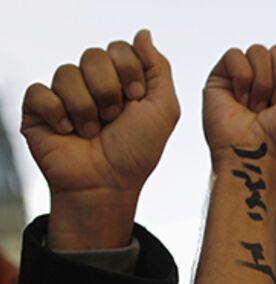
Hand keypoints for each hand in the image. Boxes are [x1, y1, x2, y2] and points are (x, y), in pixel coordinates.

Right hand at [21, 30, 178, 249]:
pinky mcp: (38, 109)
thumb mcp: (163, 109)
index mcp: (120, 80)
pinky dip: (58, 114)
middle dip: (109, 90)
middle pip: (93, 55)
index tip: (136, 100)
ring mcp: (63, 95)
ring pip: (66, 73)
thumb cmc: (136, 152)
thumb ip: (158, 68)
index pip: (119, 48)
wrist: (107, 185)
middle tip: (113, 118)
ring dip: (86, 108)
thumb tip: (142, 32)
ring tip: (92, 132)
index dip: (129, 72)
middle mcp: (91, 83)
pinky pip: (40, 91)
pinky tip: (67, 132)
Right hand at [203, 41, 275, 168]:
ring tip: (257, 108)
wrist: (257, 153)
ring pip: (258, 51)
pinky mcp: (222, 74)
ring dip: (262, 85)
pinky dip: (242, 80)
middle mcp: (269, 73)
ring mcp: (245, 73)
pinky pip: (235, 55)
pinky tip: (240, 100)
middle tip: (274, 108)